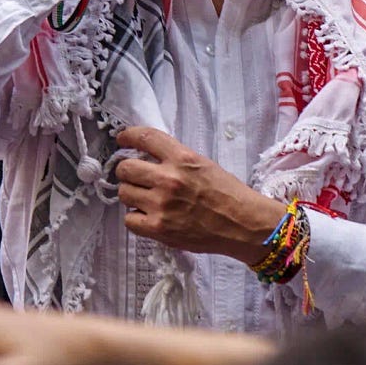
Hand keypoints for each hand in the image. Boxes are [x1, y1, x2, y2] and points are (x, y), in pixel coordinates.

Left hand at [115, 126, 285, 263]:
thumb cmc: (227, 193)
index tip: (122, 139)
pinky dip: (136, 218)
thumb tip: (147, 157)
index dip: (128, 136)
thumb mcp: (203, 164)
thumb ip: (175, 158)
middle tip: (136, 177)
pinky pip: (129, 220)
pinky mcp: (159, 228)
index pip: (145, 137)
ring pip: (124, 193)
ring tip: (146, 199)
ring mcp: (161, 205)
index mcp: (182, 157)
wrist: (242, 224)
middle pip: (125, 168)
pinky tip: (150, 216)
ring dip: (132, 195)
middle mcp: (169, 178)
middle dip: (128, 171)